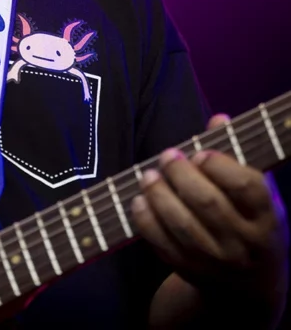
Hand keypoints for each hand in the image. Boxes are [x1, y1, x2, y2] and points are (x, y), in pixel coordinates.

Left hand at [132, 114, 288, 324]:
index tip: (199, 153)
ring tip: (148, 175)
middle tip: (167, 156)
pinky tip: (139, 201)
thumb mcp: (260, 194)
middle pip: (208, 204)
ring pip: (182, 226)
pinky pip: (164, 245)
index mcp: (267, 218)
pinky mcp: (192, 273)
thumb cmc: (254, 224)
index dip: (218, 165)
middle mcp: (244, 243)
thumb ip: (239, 156)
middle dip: (181, 174)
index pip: (246, 187)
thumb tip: (218, 118)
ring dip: (159, 195)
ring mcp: (217, 262)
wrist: (251, 288)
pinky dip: (147, 221)